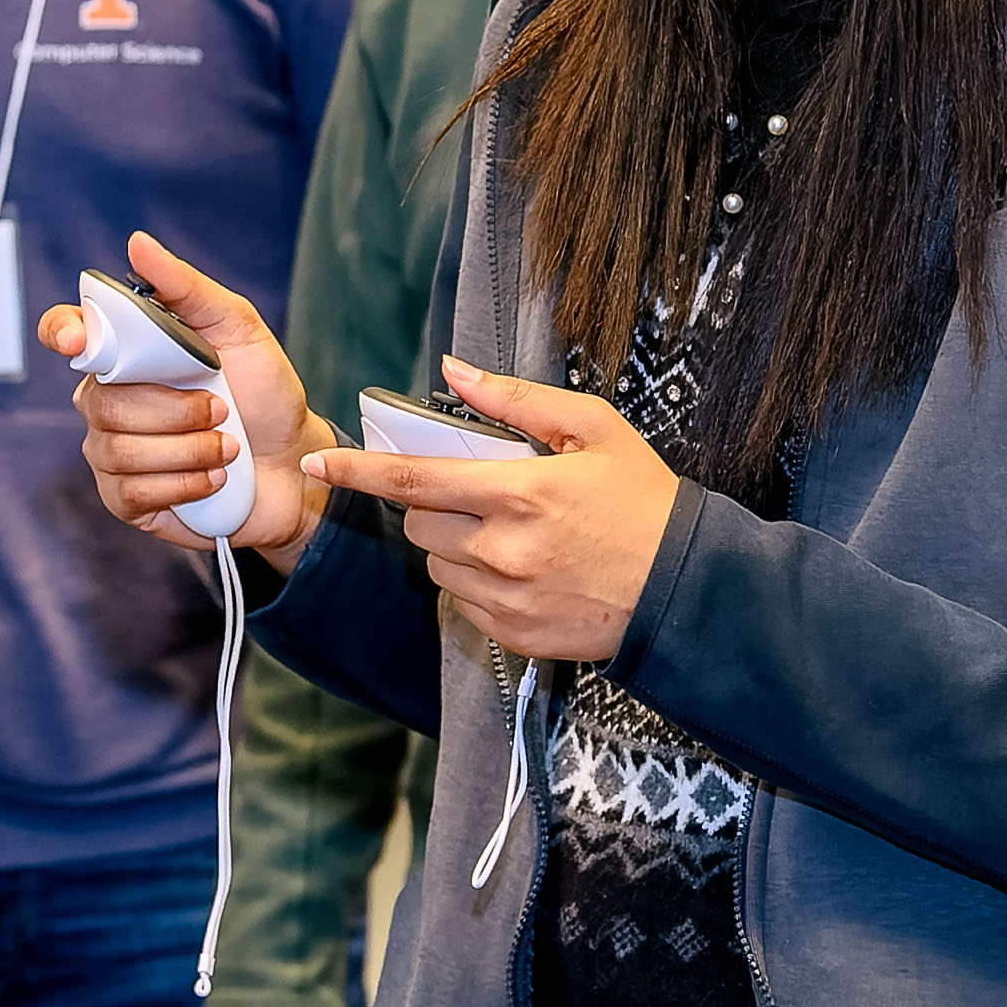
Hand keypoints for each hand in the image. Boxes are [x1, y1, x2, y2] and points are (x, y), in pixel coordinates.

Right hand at [41, 233, 339, 567]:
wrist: (294, 463)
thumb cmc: (264, 392)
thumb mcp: (239, 328)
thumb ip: (187, 287)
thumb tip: (137, 244)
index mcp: (126, 351)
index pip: (66, 332)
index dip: (62, 332)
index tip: (79, 340)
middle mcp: (107, 399)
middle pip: (103, 402)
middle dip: (175, 410)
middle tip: (223, 409)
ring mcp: (110, 451)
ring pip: (119, 450)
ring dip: (190, 449)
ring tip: (227, 447)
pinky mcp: (124, 499)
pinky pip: (130, 491)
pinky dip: (185, 484)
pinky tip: (213, 479)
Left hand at [303, 358, 678, 663]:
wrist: (688, 588)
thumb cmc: (644, 501)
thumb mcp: (594, 429)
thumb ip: (516, 399)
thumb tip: (453, 371)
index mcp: (519, 492)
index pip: (411, 481)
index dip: (356, 471)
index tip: (318, 462)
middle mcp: (504, 550)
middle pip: (419, 524)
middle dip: (429, 503)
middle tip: (475, 493)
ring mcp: (507, 598)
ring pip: (437, 566)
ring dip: (452, 544)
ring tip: (508, 532)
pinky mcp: (514, 634)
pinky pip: (464, 603)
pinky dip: (476, 581)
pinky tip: (522, 568)